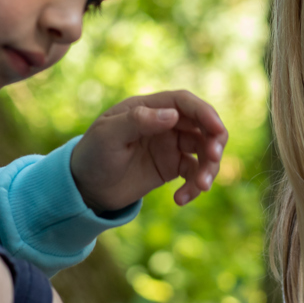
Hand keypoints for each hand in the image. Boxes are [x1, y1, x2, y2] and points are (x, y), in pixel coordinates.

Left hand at [70, 90, 228, 211]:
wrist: (86, 187)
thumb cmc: (92, 155)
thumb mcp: (108, 135)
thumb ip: (138, 121)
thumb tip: (172, 115)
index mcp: (149, 107)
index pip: (185, 103)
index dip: (205, 113)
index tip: (217, 130)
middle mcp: (165, 123)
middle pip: (203, 125)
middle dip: (214, 141)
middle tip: (213, 159)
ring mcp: (171, 145)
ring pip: (205, 150)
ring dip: (209, 167)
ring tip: (200, 187)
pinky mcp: (173, 167)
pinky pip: (194, 173)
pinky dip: (194, 186)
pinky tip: (179, 200)